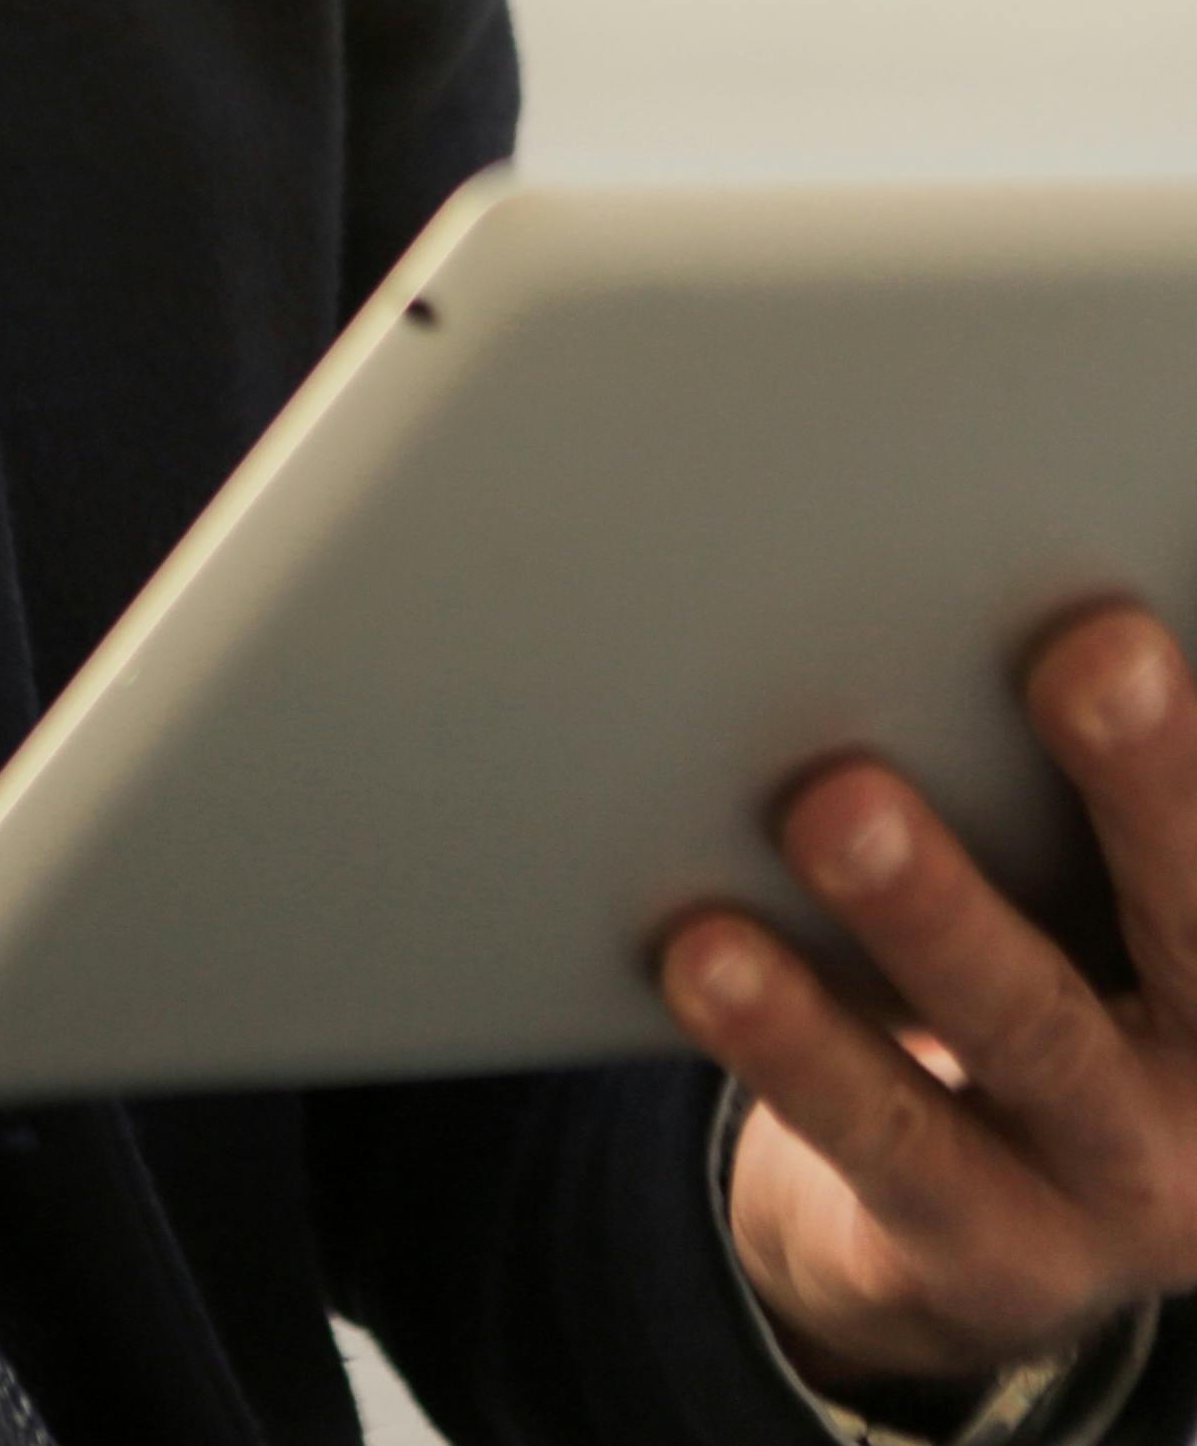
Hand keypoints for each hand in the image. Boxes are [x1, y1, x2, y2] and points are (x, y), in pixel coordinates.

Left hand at [663, 603, 1196, 1397]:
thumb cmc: (1061, 979)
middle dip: (1150, 781)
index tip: (1165, 621)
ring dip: (933, 910)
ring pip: (1031, 1030)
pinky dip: (797, 1040)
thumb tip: (1073, 607)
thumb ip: (1107, 800)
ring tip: (836, 804)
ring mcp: (1124, 1180)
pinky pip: (888, 1137)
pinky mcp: (993, 1251)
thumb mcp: (1112, 904)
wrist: (999, 1235)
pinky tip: (707, 954)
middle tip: (1089, 654)